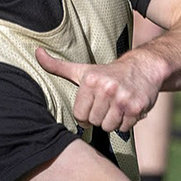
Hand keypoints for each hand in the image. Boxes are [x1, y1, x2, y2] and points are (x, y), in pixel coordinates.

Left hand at [37, 46, 164, 134]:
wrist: (144, 68)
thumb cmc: (109, 72)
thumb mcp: (82, 69)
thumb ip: (57, 66)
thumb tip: (36, 53)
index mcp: (90, 80)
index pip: (79, 115)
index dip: (86, 113)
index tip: (93, 104)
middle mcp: (107, 88)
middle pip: (94, 122)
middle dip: (99, 117)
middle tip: (106, 104)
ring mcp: (123, 99)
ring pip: (108, 127)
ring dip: (112, 121)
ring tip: (116, 107)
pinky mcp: (137, 108)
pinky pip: (124, 128)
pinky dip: (126, 122)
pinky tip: (127, 109)